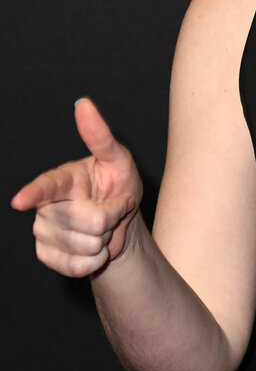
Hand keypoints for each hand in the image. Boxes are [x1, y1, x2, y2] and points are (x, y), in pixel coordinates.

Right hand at [11, 98, 143, 276]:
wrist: (121, 223)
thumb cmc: (118, 184)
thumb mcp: (118, 159)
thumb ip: (100, 136)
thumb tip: (83, 104)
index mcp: (62, 180)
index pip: (46, 187)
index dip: (34, 193)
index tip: (21, 200)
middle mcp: (47, 206)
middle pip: (87, 221)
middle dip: (111, 218)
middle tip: (113, 210)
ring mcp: (45, 232)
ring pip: (84, 245)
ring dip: (104, 240)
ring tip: (103, 228)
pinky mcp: (48, 256)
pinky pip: (76, 266)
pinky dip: (95, 261)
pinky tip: (94, 249)